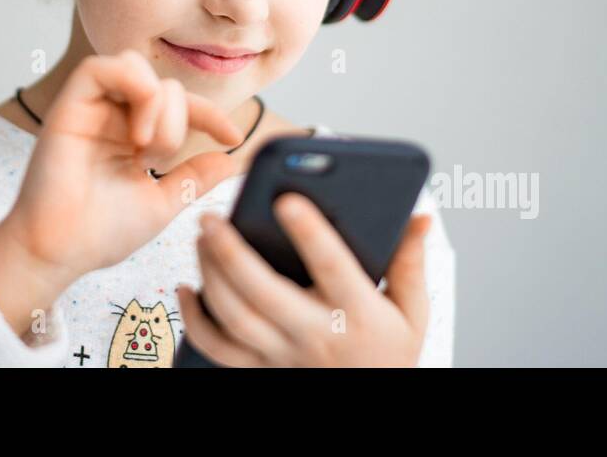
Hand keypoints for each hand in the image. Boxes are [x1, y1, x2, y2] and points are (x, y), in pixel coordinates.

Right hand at [0, 49, 244, 282]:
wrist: (60, 252)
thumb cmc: (101, 232)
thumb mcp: (163, 202)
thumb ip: (194, 177)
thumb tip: (233, 160)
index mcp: (134, 136)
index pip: (180, 106)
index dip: (210, 114)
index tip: (232, 137)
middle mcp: (113, 117)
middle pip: (164, 84)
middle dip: (178, 119)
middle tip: (156, 159)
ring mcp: (90, 109)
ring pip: (135, 66)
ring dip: (155, 101)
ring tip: (145, 143)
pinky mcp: (67, 106)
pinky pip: (98, 66)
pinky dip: (130, 82)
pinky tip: (137, 125)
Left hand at [177, 192, 432, 366]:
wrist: (373, 409)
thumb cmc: (389, 354)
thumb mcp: (414, 313)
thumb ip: (411, 263)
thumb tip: (421, 216)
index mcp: (358, 313)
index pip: (333, 267)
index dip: (310, 233)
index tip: (286, 197)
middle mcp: (317, 335)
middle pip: (265, 293)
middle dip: (232, 252)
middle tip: (211, 216)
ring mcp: (284, 355)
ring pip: (235, 318)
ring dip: (211, 276)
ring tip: (201, 238)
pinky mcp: (261, 370)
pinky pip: (219, 349)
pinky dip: (195, 321)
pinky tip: (186, 288)